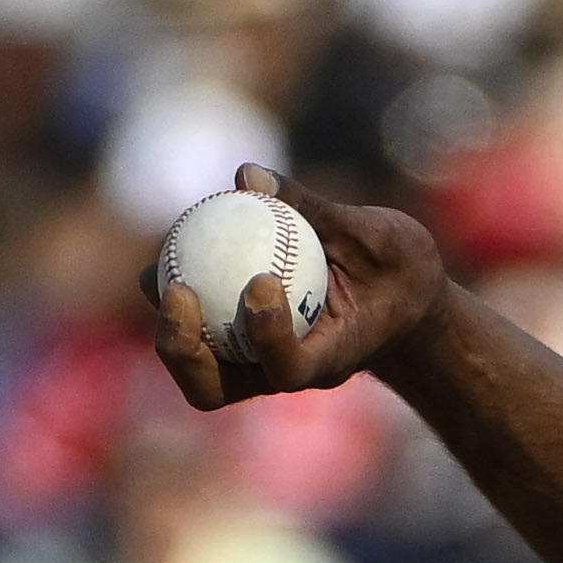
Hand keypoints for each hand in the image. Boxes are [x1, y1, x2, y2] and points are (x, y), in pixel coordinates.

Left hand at [145, 166, 455, 412]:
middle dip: (184, 349)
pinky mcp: (241, 346)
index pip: (290, 368)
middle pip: (214, 389)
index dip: (267, 336)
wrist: (400, 305)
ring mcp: (257, 365)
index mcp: (331, 359)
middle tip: (178, 290)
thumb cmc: (402, 272)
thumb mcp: (384, 235)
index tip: (262, 281)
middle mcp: (284, 372)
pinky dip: (180, 294)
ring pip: (196, 369)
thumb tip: (246, 174)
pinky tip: (173, 249)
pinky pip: (198, 332)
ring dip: (170, 328)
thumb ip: (315, 210)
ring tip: (160, 271)